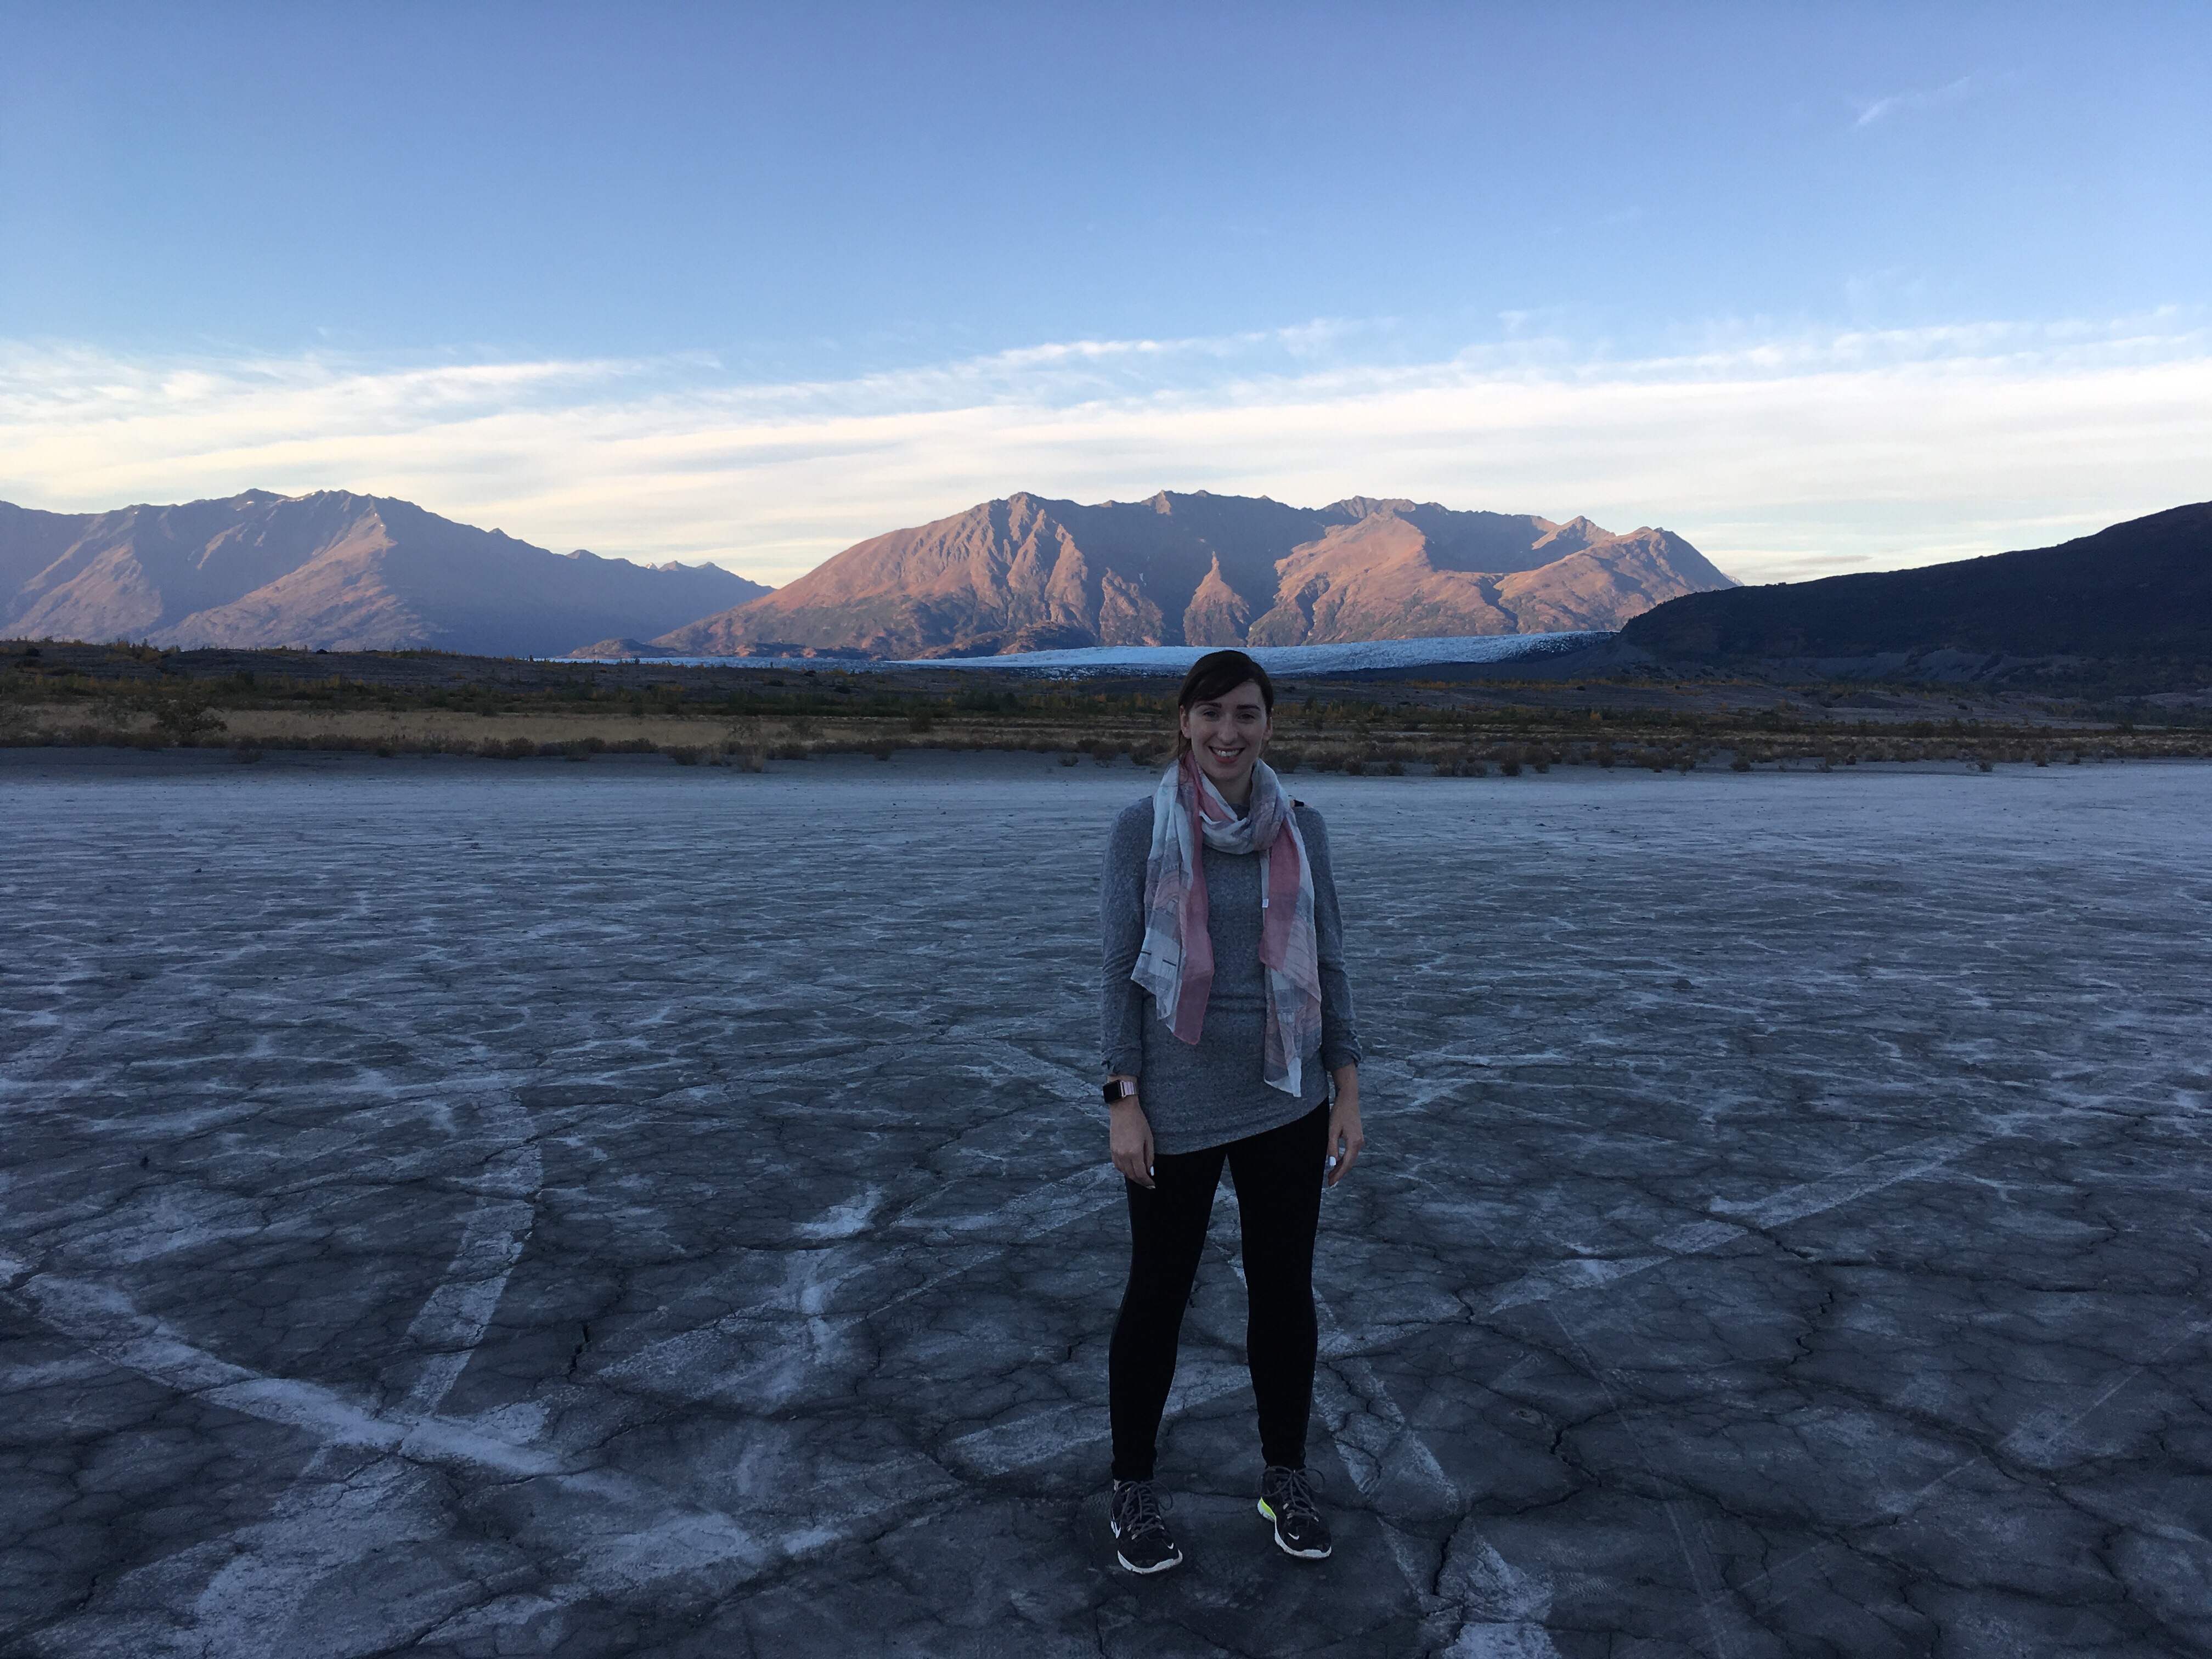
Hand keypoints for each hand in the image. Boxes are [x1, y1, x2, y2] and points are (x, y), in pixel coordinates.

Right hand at [1109, 1097, 1155, 1187]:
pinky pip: (1117, 1166)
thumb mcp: (1149, 1139)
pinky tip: (1130, 1169)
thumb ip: (1149, 1156)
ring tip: (1140, 1177)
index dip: (1147, 1181)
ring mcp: (1116, 1153)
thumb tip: (1149, 1170)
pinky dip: (1124, 1170)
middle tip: (1147, 1183)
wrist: (1123, 1110)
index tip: (1152, 1184)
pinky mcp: (1111, 1150)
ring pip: (1124, 1172)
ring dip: (1132, 1177)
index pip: (1141, 1173)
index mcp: (1134, 1152)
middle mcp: (1123, 1155)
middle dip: (1140, 1181)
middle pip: (1132, 1175)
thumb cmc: (1138, 1122)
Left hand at [1326, 1067, 1363, 1186]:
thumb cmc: (1339, 1112)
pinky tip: (1336, 1162)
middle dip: (1339, 1173)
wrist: (1349, 1098)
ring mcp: (1360, 1140)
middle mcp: (1359, 1143)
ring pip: (1351, 1159)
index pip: (1346, 1164)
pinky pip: (1351, 1153)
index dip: (1338, 1175)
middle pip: (1349, 1163)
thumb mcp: (1332, 1130)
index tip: (1331, 1183)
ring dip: (1341, 1167)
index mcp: (1354, 1143)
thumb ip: (1332, 1147)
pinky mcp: (1357, 1137)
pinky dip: (1344, 1160)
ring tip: (1331, 1175)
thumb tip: (1331, 1163)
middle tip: (1330, 1182)